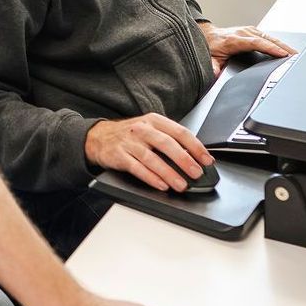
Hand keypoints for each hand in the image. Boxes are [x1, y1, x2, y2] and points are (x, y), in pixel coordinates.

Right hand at [85, 113, 213, 191]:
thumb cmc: (129, 135)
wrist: (98, 137)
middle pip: (166, 144)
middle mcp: (142, 129)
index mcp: (154, 120)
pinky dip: (151, 178)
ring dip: (169, 173)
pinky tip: (161, 185)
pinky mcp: (119, 156)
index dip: (196, 146)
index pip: (179, 132)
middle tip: (196, 173)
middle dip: (184, 160)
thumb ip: (169, 139)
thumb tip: (194, 156)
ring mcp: (129, 142)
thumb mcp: (149, 129)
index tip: (207, 160)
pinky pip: (137, 168)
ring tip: (181, 185)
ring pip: (152, 159)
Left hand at [197, 22, 296, 77]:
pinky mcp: (251, 31)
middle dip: (281, 47)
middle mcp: (242, 33)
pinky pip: (267, 36)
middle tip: (294, 55)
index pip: (255, 43)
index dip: (270, 48)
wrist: (206, 35)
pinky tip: (285, 48)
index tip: (282, 54)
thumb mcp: (210, 60)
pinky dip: (277, 43)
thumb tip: (215, 74)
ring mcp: (247, 30)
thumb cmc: (209, 47)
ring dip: (282, 45)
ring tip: (294, 53)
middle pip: (266, 39)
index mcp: (233, 40)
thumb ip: (213, 68)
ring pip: (268, 37)